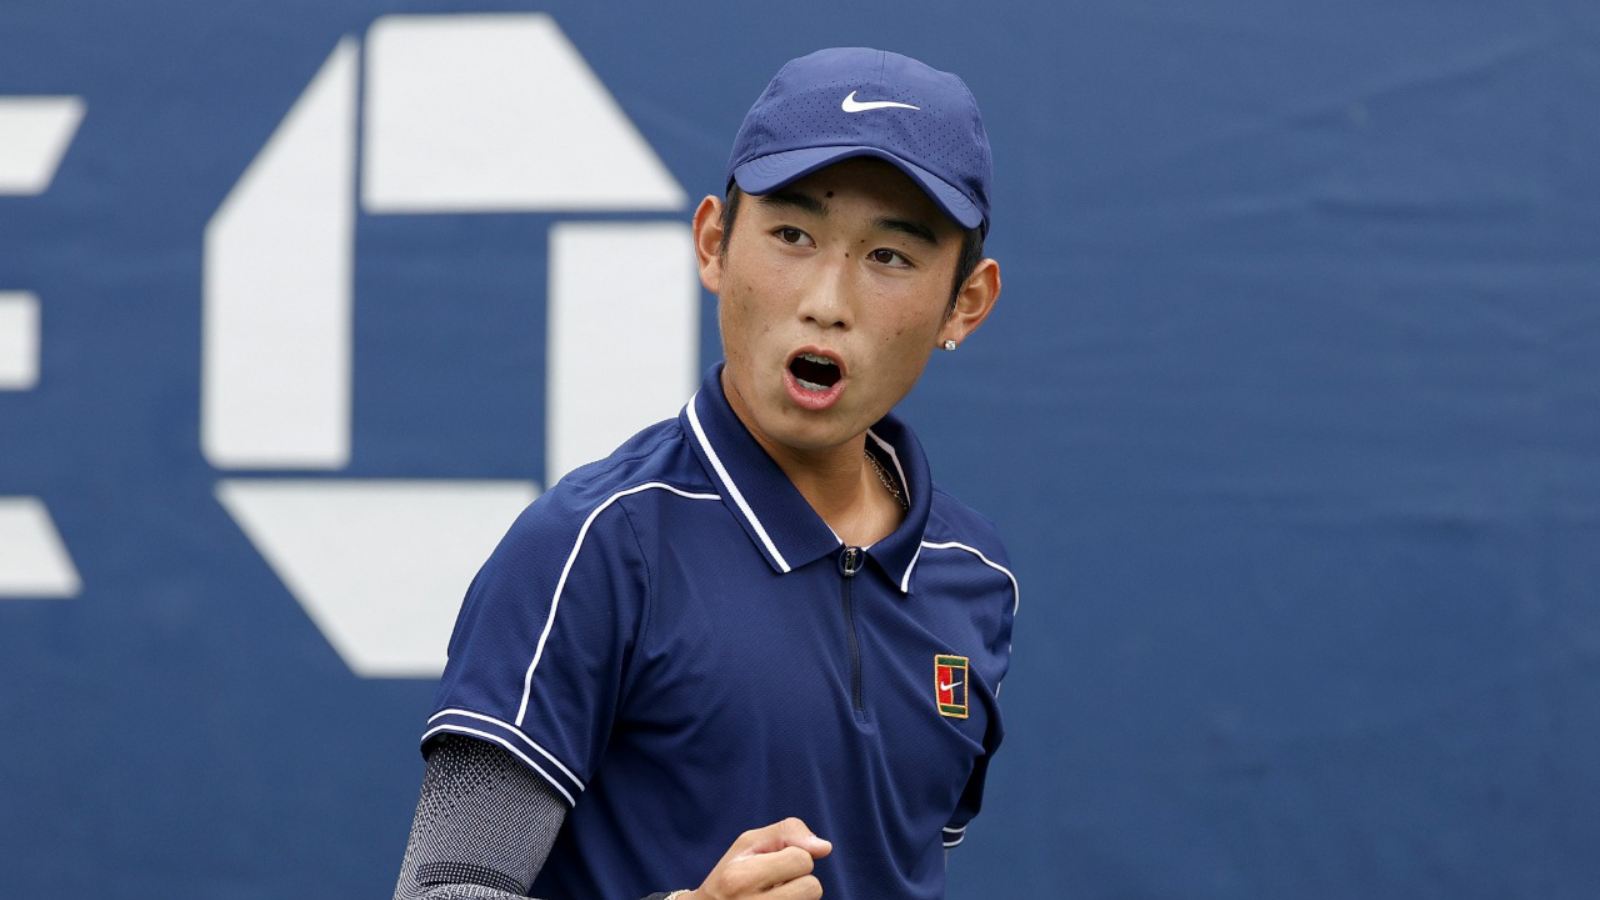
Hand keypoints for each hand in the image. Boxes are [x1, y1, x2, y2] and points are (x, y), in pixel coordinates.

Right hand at [682, 817, 832, 898]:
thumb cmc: (733, 873)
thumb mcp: (748, 844)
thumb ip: (786, 833)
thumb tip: (825, 848)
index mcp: (740, 879)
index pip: (802, 859)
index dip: (794, 855)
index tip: (773, 863)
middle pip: (812, 888)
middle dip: (801, 880)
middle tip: (776, 883)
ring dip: (799, 897)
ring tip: (774, 897)